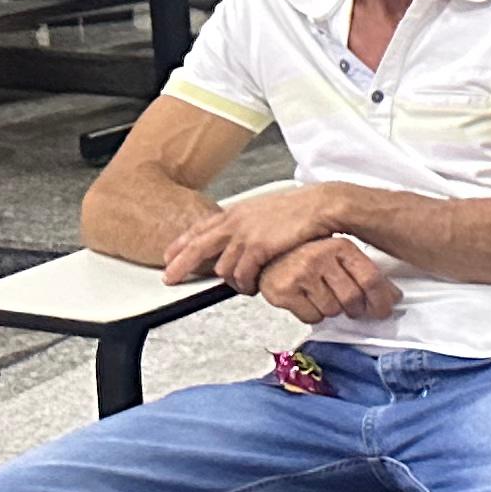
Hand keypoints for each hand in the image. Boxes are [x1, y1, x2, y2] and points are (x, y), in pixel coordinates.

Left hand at [164, 182, 337, 292]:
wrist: (322, 205)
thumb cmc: (301, 208)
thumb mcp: (265, 211)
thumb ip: (248, 224)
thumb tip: (240, 239)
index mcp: (236, 212)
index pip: (198, 229)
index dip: (180, 244)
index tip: (169, 256)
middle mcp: (235, 223)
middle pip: (196, 248)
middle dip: (179, 266)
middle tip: (169, 279)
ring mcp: (245, 236)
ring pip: (222, 268)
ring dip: (230, 281)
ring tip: (243, 285)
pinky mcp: (259, 249)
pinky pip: (243, 275)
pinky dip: (246, 284)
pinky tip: (254, 286)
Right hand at [260, 235, 397, 325]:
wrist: (267, 255)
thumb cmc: (308, 257)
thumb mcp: (339, 256)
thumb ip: (365, 273)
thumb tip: (393, 298)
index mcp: (341, 246)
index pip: (371, 279)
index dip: (381, 300)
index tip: (384, 310)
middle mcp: (321, 256)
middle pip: (352, 298)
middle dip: (356, 309)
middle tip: (352, 308)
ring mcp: (301, 273)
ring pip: (332, 310)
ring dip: (332, 310)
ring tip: (322, 296)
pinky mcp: (283, 290)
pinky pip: (311, 317)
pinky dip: (313, 314)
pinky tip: (307, 300)